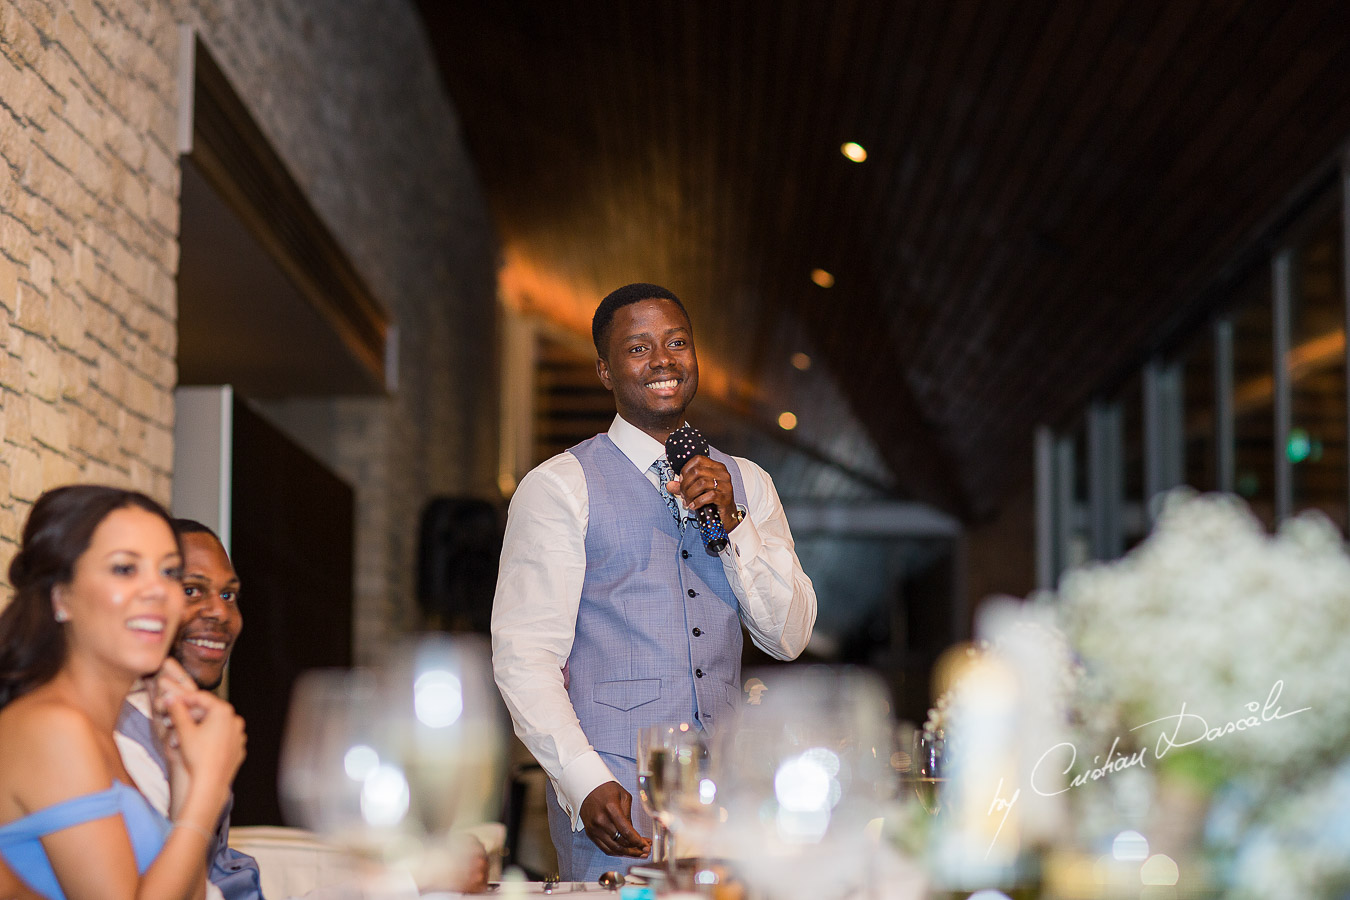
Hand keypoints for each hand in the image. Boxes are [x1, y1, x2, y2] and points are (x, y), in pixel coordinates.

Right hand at [155, 663, 246, 798]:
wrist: (210, 783)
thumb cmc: (198, 757)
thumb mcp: (184, 731)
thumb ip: (177, 711)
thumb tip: (170, 698)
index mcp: (223, 712)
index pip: (202, 697)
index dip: (185, 698)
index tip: (173, 701)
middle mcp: (235, 721)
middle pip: (210, 711)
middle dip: (193, 714)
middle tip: (177, 719)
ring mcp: (239, 735)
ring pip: (217, 725)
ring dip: (202, 727)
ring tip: (186, 734)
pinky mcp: (238, 749)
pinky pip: (223, 739)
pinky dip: (212, 739)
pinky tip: (199, 746)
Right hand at [579, 782, 649, 857]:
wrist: (587, 788)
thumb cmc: (606, 790)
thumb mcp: (623, 796)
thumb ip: (629, 815)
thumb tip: (633, 833)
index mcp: (611, 809)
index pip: (626, 831)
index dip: (638, 841)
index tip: (646, 845)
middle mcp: (601, 821)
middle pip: (621, 842)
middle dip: (636, 849)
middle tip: (645, 850)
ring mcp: (594, 829)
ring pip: (613, 849)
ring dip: (627, 853)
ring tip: (638, 853)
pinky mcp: (590, 833)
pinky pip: (604, 848)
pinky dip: (616, 852)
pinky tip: (625, 851)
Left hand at [668, 455, 739, 532]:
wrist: (726, 514)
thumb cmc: (712, 500)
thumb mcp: (697, 490)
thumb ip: (683, 486)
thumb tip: (669, 485)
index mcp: (716, 467)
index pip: (698, 460)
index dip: (686, 470)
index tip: (681, 481)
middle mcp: (722, 473)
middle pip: (697, 472)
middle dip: (685, 484)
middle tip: (683, 495)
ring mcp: (725, 485)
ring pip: (701, 483)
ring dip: (690, 494)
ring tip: (687, 501)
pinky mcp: (725, 497)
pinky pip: (709, 496)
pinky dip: (697, 502)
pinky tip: (693, 506)